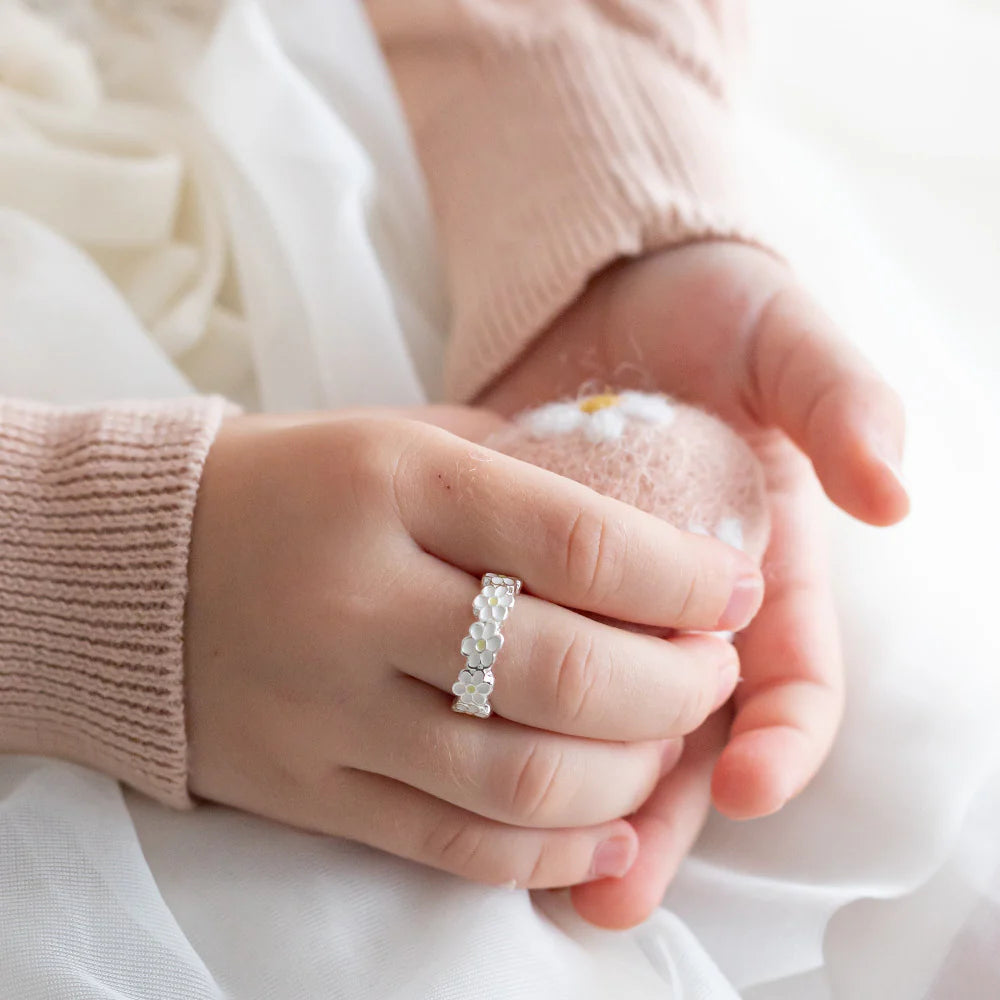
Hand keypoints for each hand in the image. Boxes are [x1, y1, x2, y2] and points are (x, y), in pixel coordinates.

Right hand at [183, 406, 763, 888]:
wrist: (133, 569)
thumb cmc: (291, 487)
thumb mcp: (400, 441)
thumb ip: (518, 478)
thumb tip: (648, 532)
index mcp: (394, 486)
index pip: (579, 543)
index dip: (685, 578)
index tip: (735, 590)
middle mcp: (360, 599)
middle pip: (567, 677)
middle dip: (677, 686)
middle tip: (713, 670)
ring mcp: (329, 709)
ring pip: (521, 782)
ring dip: (630, 777)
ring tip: (666, 746)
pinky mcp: (310, 789)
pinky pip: (453, 847)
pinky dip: (550, 854)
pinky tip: (610, 832)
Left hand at [480, 241, 908, 925]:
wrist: (604, 293)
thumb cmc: (711, 314)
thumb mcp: (782, 340)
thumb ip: (839, 401)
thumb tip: (891, 494)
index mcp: (766, 569)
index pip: (791, 679)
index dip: (781, 737)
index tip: (751, 780)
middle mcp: (686, 608)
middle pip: (689, 736)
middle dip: (667, 813)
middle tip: (621, 884)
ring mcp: (600, 606)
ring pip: (599, 727)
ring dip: (581, 802)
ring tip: (551, 874)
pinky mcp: (525, 587)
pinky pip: (519, 668)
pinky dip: (505, 723)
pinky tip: (468, 774)